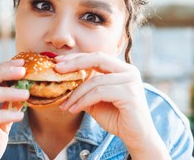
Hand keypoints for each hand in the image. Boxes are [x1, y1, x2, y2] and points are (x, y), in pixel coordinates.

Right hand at [0, 59, 28, 159]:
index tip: (21, 63)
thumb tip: (23, 92)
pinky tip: (19, 116)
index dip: (2, 67)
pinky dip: (2, 114)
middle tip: (23, 71)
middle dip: (2, 72)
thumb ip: (8, 109)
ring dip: (6, 92)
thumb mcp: (1, 126)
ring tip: (26, 95)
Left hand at [55, 52, 169, 159]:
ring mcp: (130, 80)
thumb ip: (85, 89)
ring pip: (95, 80)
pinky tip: (74, 109)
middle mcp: (129, 70)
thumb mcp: (96, 100)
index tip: (58, 61)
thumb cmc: (117, 118)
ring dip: (76, 94)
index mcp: (122, 68)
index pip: (96, 56)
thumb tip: (63, 81)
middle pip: (97, 58)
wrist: (136, 137)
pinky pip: (99, 92)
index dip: (77, 57)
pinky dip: (83, 101)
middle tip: (56, 69)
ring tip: (65, 105)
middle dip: (74, 63)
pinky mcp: (129, 93)